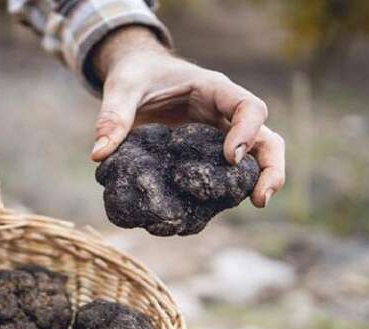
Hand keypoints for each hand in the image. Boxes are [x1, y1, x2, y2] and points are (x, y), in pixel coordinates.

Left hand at [90, 26, 284, 207]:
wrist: (137, 74)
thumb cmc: (136, 75)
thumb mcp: (122, 88)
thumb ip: (113, 117)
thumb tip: (99, 155)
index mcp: (214, 90)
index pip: (248, 107)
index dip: (246, 132)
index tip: (230, 157)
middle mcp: (225, 115)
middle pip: (267, 139)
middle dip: (270, 168)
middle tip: (260, 199)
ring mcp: (220, 136)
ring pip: (255, 160)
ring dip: (257, 183)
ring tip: (254, 205)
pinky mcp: (207, 155)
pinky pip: (224, 175)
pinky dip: (222, 193)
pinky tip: (206, 213)